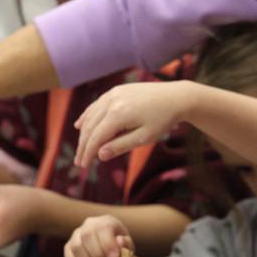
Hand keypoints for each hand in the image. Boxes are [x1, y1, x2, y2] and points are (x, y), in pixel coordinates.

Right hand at [64, 214, 134, 256]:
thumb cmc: (121, 253)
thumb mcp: (129, 249)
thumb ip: (127, 244)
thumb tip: (119, 241)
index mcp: (106, 221)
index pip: (103, 227)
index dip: (107, 244)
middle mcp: (89, 224)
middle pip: (87, 235)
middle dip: (98, 255)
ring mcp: (77, 235)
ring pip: (76, 248)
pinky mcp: (69, 247)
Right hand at [74, 82, 192, 167]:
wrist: (176, 97)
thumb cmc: (163, 120)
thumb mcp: (144, 137)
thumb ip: (120, 146)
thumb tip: (99, 155)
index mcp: (118, 113)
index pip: (96, 137)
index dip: (88, 153)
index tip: (84, 166)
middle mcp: (112, 100)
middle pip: (90, 127)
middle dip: (83, 146)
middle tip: (80, 162)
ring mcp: (113, 93)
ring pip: (91, 116)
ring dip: (84, 133)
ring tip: (81, 150)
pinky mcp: (116, 90)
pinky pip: (96, 105)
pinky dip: (87, 116)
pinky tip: (80, 125)